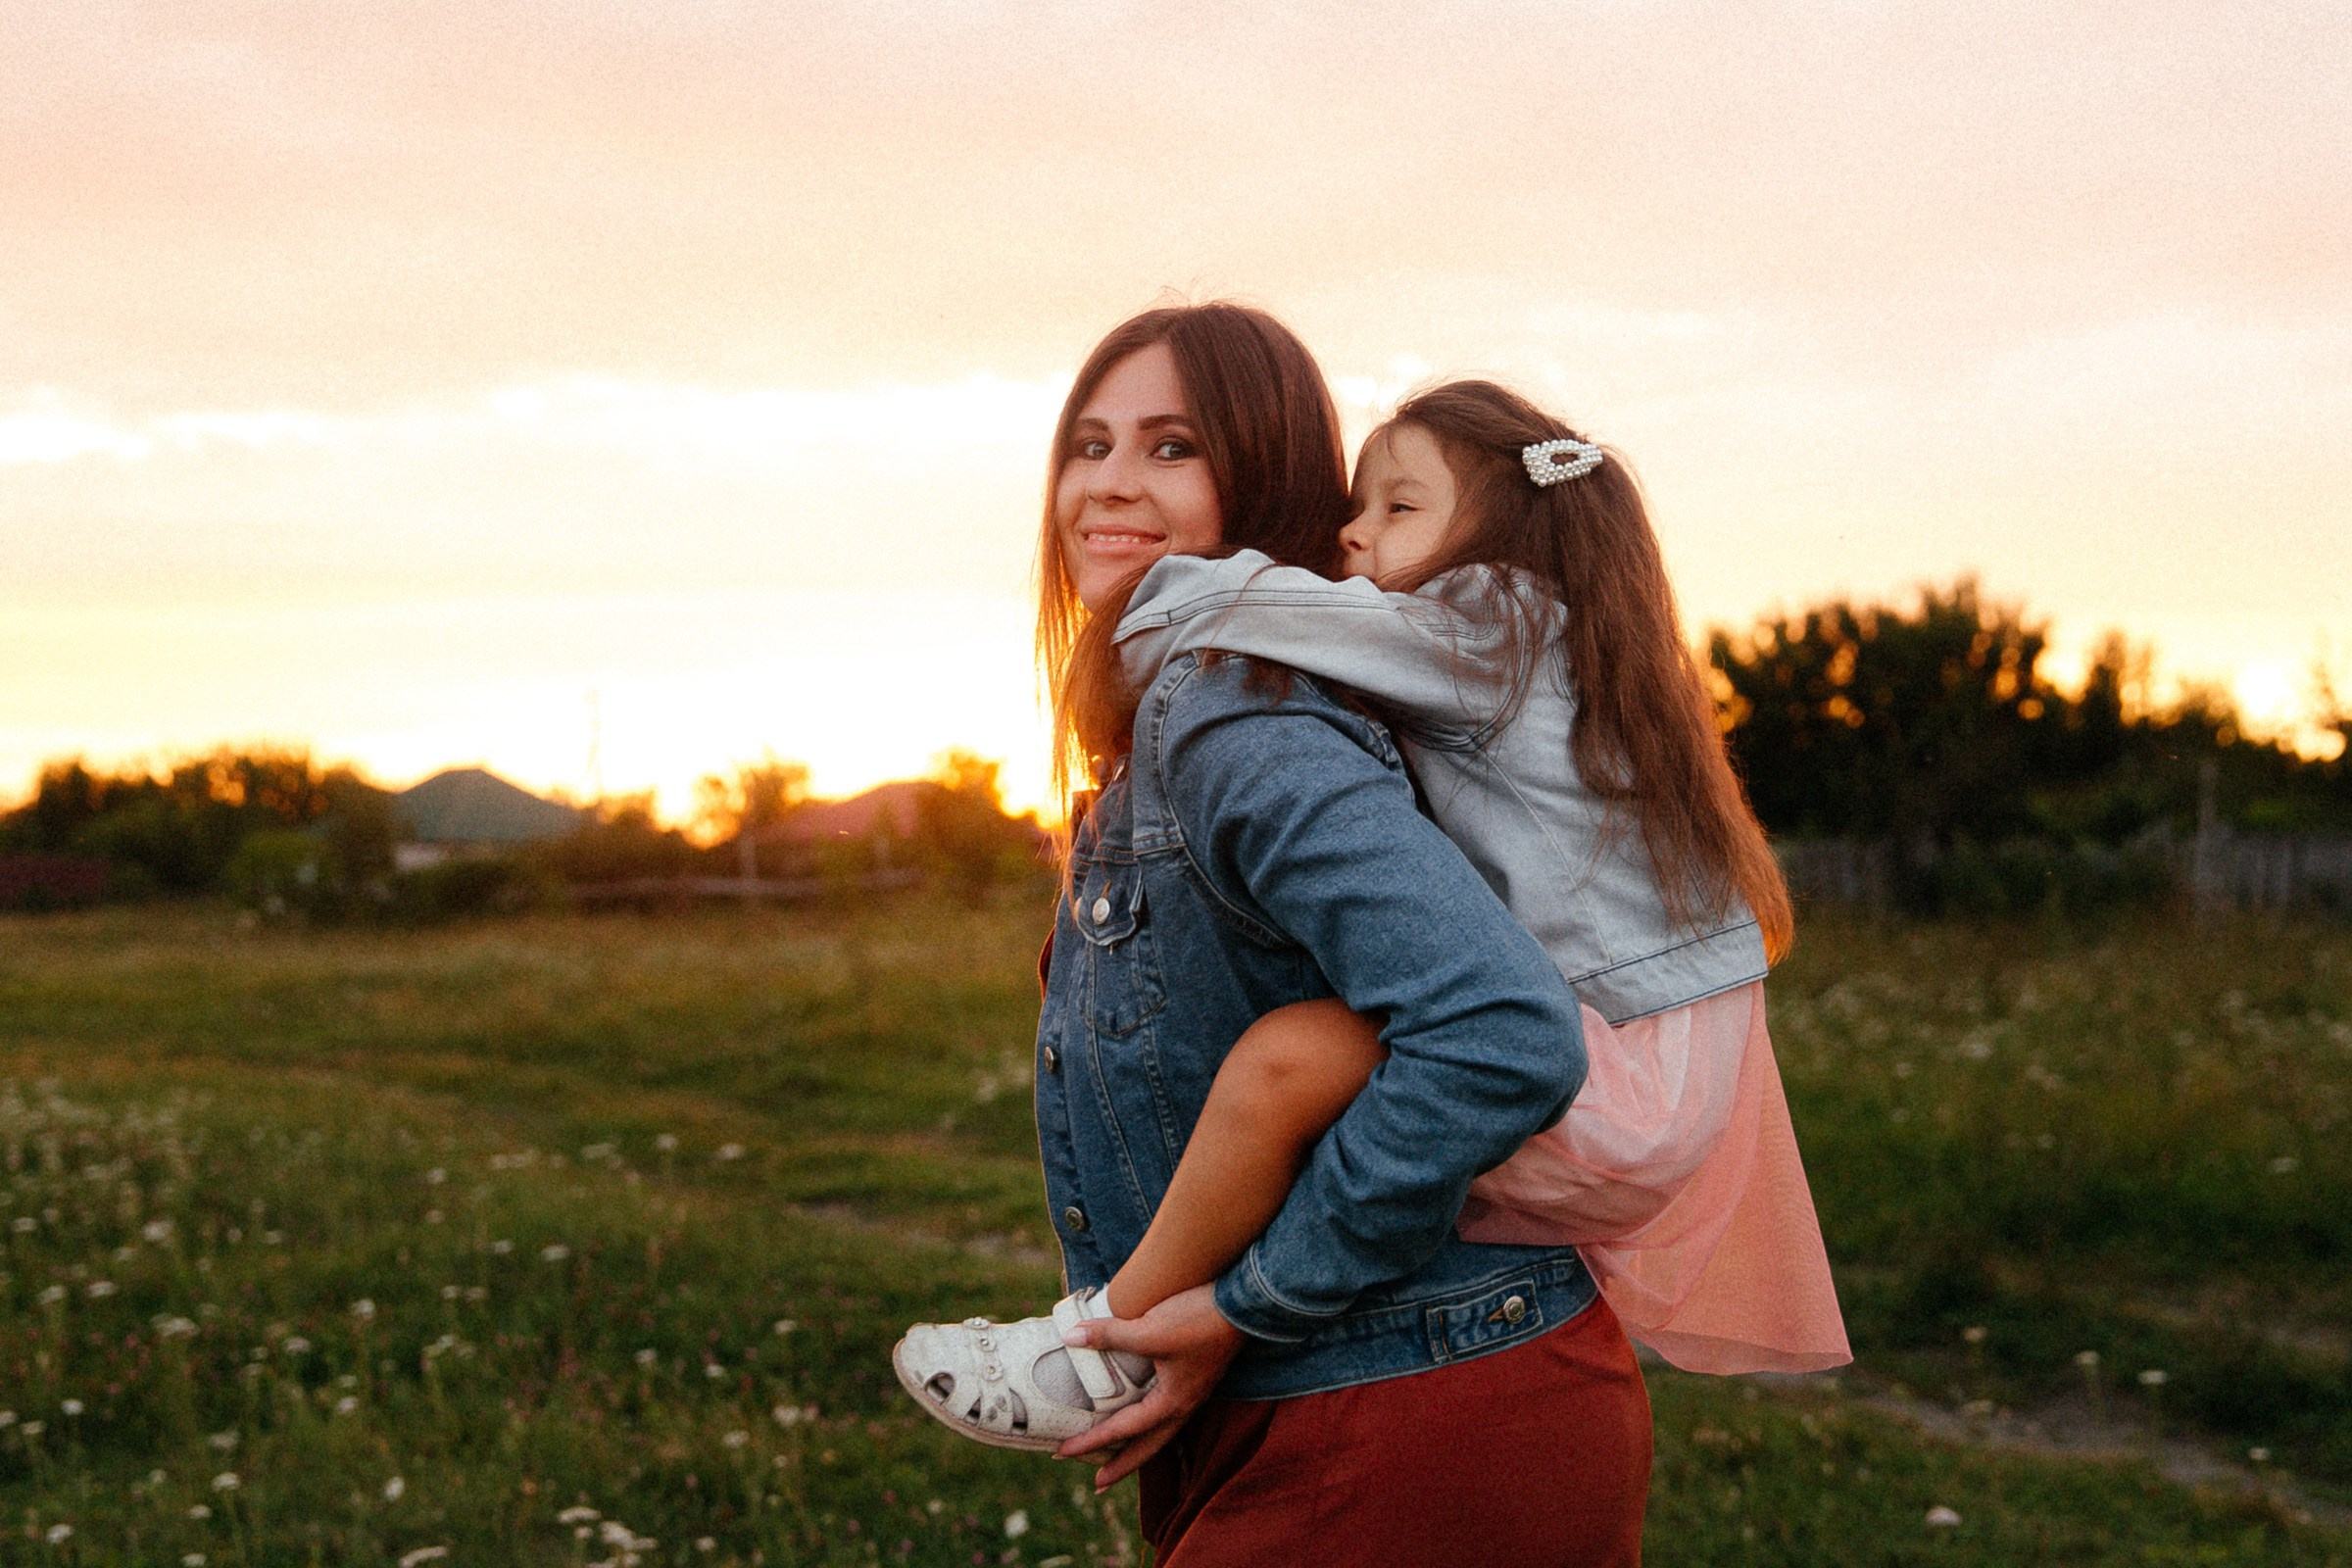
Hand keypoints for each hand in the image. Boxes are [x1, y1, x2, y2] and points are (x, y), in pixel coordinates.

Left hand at [1054, 1283, 1247, 1489]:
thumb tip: (1070, 1337)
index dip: (1091, 1441)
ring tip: (1116, 1456)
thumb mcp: (1150, 1328)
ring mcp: (1191, 1393)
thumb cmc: (1198, 1319)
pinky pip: (1166, 1412)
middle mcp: (1183, 1406)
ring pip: (1159, 1432)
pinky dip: (1149, 1422)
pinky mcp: (1194, 1378)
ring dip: (1136, 1446)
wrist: (1242, 1305)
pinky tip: (1141, 1414)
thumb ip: (1109, 1335)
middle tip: (1097, 1483)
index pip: (1123, 1430)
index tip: (1063, 1451)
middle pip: (1148, 1447)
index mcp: (1172, 1403)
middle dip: (1121, 1466)